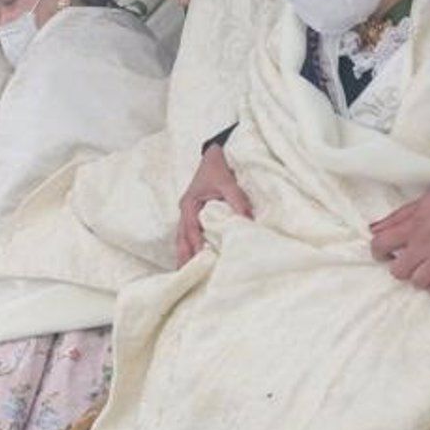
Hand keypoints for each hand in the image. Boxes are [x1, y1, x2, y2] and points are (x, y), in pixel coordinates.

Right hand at [176, 144, 252, 263]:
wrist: (216, 153)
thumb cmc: (218, 166)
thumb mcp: (227, 181)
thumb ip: (237, 200)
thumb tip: (247, 220)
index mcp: (189, 204)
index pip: (190, 228)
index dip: (195, 244)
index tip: (200, 259)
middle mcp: (186, 211)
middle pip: (181, 238)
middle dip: (183, 256)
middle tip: (186, 276)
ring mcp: (189, 214)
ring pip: (183, 238)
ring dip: (185, 254)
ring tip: (186, 274)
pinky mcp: (196, 215)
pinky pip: (190, 234)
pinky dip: (191, 247)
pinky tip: (195, 260)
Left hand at [369, 165, 429, 296]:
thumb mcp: (422, 200)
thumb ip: (397, 217)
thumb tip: (373, 229)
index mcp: (414, 224)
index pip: (381, 244)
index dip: (377, 251)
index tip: (383, 252)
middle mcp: (426, 242)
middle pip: (398, 271)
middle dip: (398, 268)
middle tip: (407, 262)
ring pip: (418, 282)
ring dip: (418, 279)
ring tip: (424, 270)